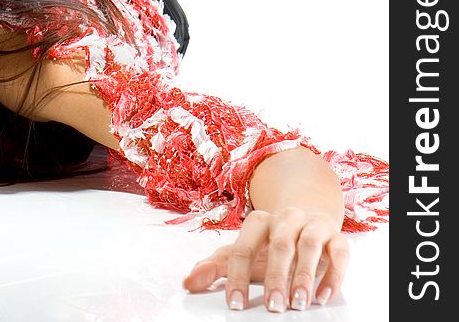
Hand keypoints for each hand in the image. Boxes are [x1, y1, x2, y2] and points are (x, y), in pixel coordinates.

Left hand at [182, 207, 348, 311]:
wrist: (307, 219)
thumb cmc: (270, 242)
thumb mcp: (243, 252)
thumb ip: (215, 266)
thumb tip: (187, 283)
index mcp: (257, 222)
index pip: (243, 248)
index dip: (238, 276)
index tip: (236, 304)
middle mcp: (285, 219)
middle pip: (279, 244)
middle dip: (275, 277)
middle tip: (272, 307)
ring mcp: (312, 225)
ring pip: (308, 246)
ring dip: (304, 276)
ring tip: (298, 304)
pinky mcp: (337, 237)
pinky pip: (339, 252)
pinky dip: (332, 275)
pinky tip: (323, 297)